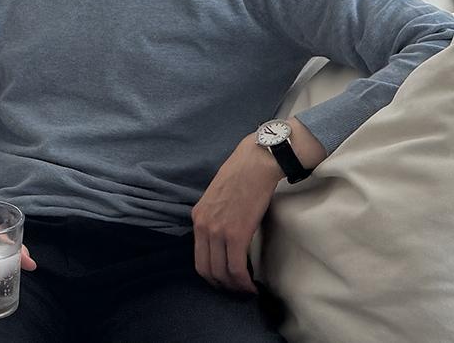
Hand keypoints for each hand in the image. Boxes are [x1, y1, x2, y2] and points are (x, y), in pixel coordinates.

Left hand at [192, 137, 284, 293]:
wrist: (256, 162)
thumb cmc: (243, 175)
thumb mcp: (218, 197)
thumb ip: (217, 216)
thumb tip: (226, 235)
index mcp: (197, 218)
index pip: (198, 257)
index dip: (211, 275)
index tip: (225, 281)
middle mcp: (203, 226)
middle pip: (206, 270)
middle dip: (221, 286)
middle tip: (236, 291)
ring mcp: (217, 231)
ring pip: (221, 273)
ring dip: (234, 287)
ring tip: (246, 291)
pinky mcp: (236, 234)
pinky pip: (236, 268)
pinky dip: (243, 283)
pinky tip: (252, 286)